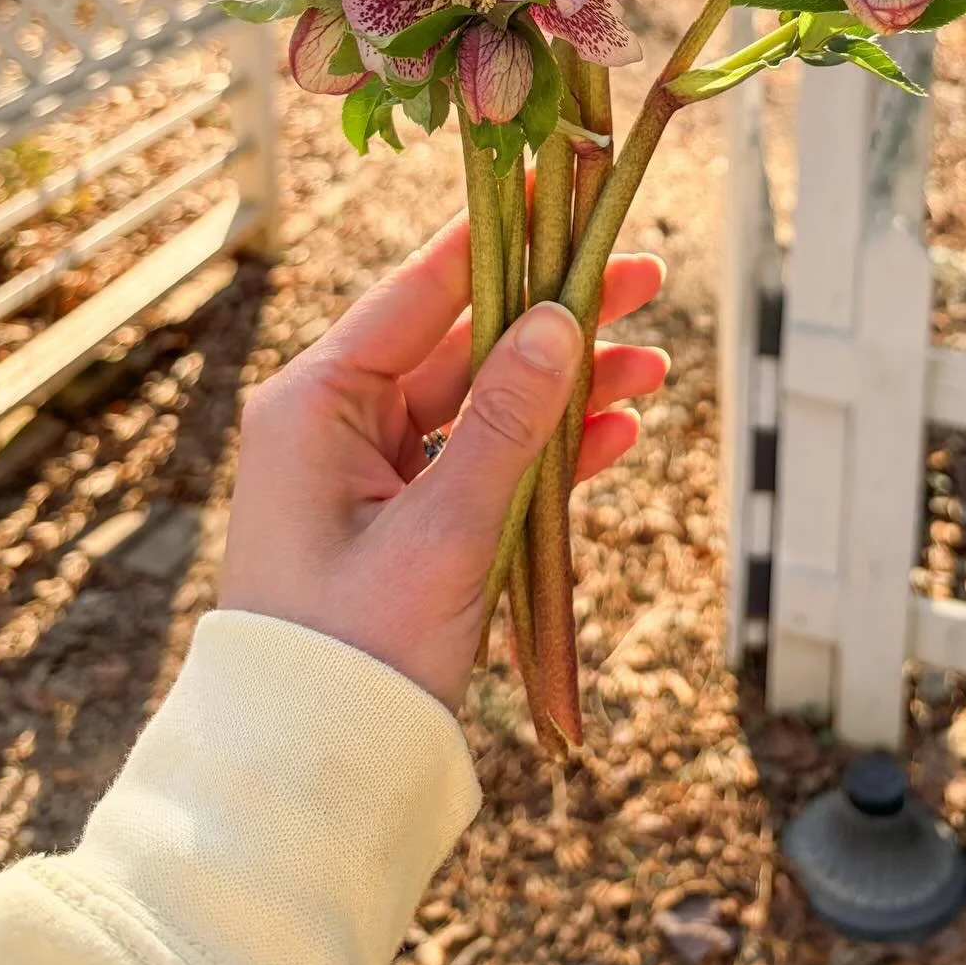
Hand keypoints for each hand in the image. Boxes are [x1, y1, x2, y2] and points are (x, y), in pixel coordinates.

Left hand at [220, 210, 667, 711]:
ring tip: (653, 369)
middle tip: (643, 280)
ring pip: (486, 403)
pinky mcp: (407, 519)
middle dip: (557, 318)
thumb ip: (506, 420)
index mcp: (317, 401)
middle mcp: (341, 421)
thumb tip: (562, 319)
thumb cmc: (354, 651)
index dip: (498, 238)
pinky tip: (616, 437)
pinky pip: (484, 461)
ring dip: (567, 389)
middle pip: (466, 341)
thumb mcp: (442, 530)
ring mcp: (374, 471)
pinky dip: (548, 451)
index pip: (420, 291)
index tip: (561, 186)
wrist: (312, 778)